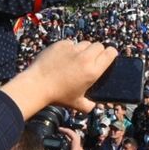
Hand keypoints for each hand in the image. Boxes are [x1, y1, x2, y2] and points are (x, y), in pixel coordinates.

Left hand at [2, 39, 117, 118]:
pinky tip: (63, 58)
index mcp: (93, 71)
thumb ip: (89, 105)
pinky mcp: (61, 44)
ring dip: (84, 49)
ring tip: (76, 59)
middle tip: (90, 59)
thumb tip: (94, 106)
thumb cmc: (57, 96)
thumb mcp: (76, 103)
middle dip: (97, 51)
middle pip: (99, 45)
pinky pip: (71, 43)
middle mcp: (85, 58)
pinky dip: (69, 48)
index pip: (110, 53)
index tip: (108, 56)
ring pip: (85, 43)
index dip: (111, 53)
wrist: (37, 85)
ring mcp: (73, 49)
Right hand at [51, 129, 91, 149]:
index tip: (60, 129)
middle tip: (58, 132)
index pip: (75, 137)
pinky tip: (63, 146)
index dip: (68, 131)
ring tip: (59, 138)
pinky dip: (70, 143)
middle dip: (66, 133)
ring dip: (68, 138)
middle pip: (74, 138)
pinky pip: (76, 146)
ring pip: (76, 142)